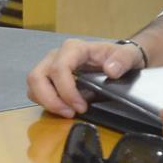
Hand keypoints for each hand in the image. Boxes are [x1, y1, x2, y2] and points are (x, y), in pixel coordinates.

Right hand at [24, 37, 144, 117]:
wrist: (118, 60)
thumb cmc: (119, 57)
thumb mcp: (128, 56)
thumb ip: (123, 60)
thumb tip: (111, 70)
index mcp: (74, 48)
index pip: (59, 68)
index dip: (66, 90)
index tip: (81, 107)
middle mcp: (57, 55)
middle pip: (37, 76)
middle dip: (50, 99)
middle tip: (70, 113)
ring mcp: (50, 66)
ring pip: (33, 85)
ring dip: (47, 102)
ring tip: (68, 112)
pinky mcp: (48, 78)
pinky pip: (36, 91)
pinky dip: (46, 103)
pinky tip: (64, 108)